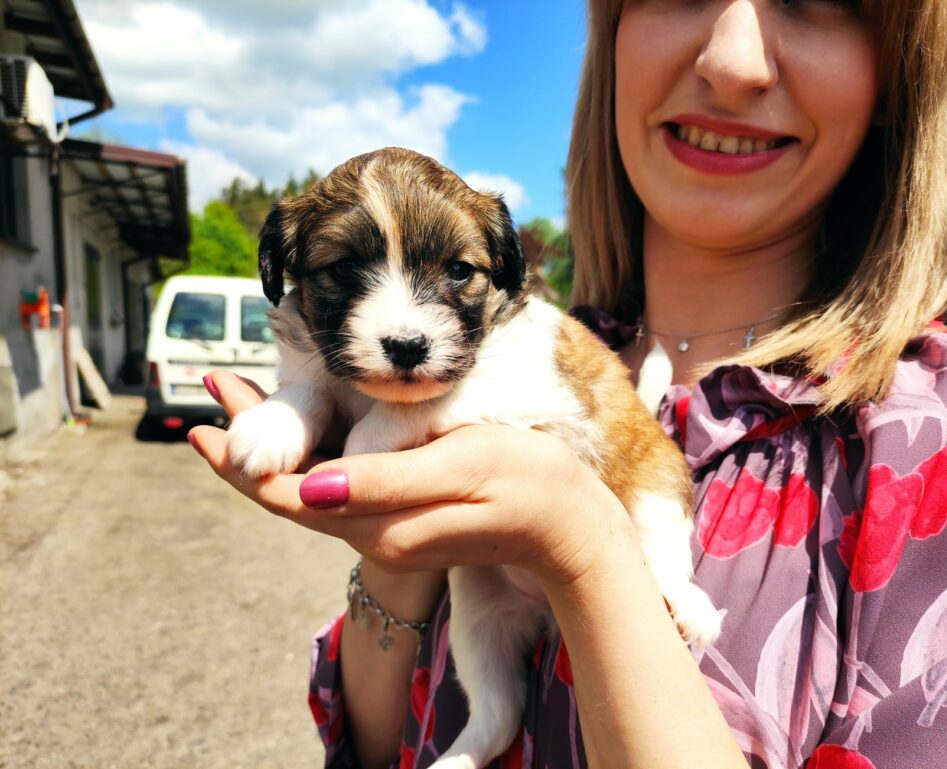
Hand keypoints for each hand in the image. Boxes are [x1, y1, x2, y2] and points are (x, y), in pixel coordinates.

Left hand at [188, 372, 630, 584]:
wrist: (572, 526)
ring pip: (310, 490)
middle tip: (215, 386)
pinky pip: (340, 489)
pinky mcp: (405, 516)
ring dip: (274, 447)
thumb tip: (310, 487)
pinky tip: (305, 432)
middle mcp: (373, 534)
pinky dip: (310, 456)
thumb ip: (384, 482)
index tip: (203, 413)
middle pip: (288, 491)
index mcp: (379, 525)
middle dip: (246, 443)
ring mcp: (388, 529)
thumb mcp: (459, 469)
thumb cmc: (527, 482)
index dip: (241, 455)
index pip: (285, 494)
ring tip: (243, 401)